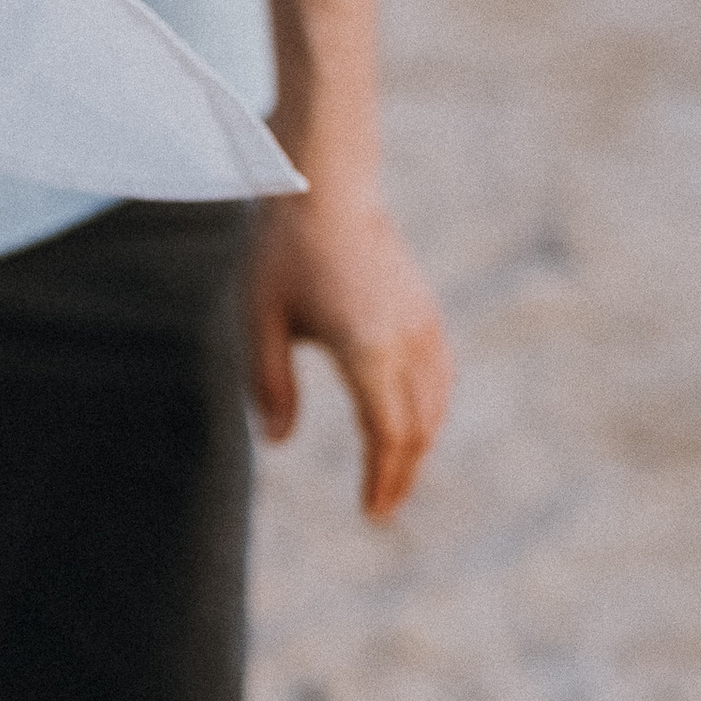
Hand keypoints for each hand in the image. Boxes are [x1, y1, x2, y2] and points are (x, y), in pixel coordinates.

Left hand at [248, 191, 453, 521]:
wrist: (326, 188)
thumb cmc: (284, 251)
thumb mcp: (260, 318)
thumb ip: (269, 384)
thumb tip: (278, 441)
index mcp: (367, 347)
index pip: (387, 433)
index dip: (382, 478)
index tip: (371, 512)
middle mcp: (405, 340)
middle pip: (416, 428)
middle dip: (400, 474)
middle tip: (380, 510)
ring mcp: (422, 324)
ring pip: (434, 404)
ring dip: (417, 445)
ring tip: (392, 476)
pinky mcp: (425, 310)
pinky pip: (440, 376)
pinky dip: (430, 411)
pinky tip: (412, 425)